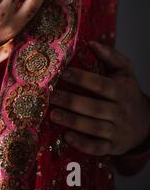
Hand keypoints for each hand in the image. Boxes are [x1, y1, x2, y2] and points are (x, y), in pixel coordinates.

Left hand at [50, 41, 149, 155]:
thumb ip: (110, 56)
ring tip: (53, 115)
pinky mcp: (112, 146)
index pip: (101, 85)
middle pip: (95, 107)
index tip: (63, 73)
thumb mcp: (124, 73)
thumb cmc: (126, 93)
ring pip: (94, 127)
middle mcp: (120, 111)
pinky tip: (67, 137)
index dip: (82, 79)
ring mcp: (117, 130)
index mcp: (122, 91)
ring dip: (73, 122)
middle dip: (71, 102)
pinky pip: (98, 147)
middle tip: (50, 96)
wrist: (145, 123)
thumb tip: (92, 42)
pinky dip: (83, 144)